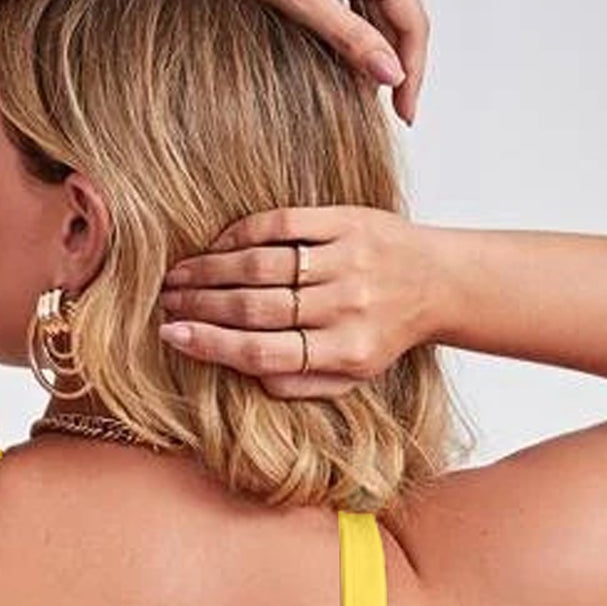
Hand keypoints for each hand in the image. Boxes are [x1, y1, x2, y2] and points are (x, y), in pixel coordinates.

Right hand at [156, 204, 439, 397]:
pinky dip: (243, 233)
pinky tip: (218, 245)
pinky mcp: (348, 222)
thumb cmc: (384, 333)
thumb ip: (298, 383)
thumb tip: (241, 370)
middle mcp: (346, 308)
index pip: (263, 353)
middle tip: (166, 302)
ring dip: (212, 269)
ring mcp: (348, 262)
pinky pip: (284, 225)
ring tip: (180, 275)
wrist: (440, 282)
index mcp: (344, 353)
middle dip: (201, 305)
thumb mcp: (350, 376)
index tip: (172, 336)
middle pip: (255, 307)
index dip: (212, 345)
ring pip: (263, 266)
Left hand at [179, 0, 428, 123]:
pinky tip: (348, 60)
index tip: (405, 114)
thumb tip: (391, 75)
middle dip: (397, 64)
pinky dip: (358, 29)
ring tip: (367, 95)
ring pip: (379, 6)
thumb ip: (350, 39)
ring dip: (377, 49)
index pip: (411, 19)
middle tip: (393, 114)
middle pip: (401, 12)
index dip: (412, 72)